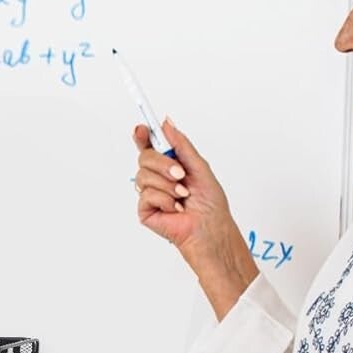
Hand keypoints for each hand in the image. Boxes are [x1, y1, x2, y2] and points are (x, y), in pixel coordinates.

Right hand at [131, 118, 256, 319]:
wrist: (210, 228)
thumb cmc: (210, 203)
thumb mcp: (199, 166)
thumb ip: (181, 144)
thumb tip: (166, 124)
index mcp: (170, 164)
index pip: (150, 145)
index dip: (143, 135)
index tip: (142, 127)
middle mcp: (157, 177)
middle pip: (144, 156)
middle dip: (162, 163)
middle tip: (180, 173)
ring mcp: (150, 193)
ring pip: (143, 175)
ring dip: (167, 184)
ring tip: (183, 195)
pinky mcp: (145, 209)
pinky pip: (146, 194)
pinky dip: (165, 199)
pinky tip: (175, 208)